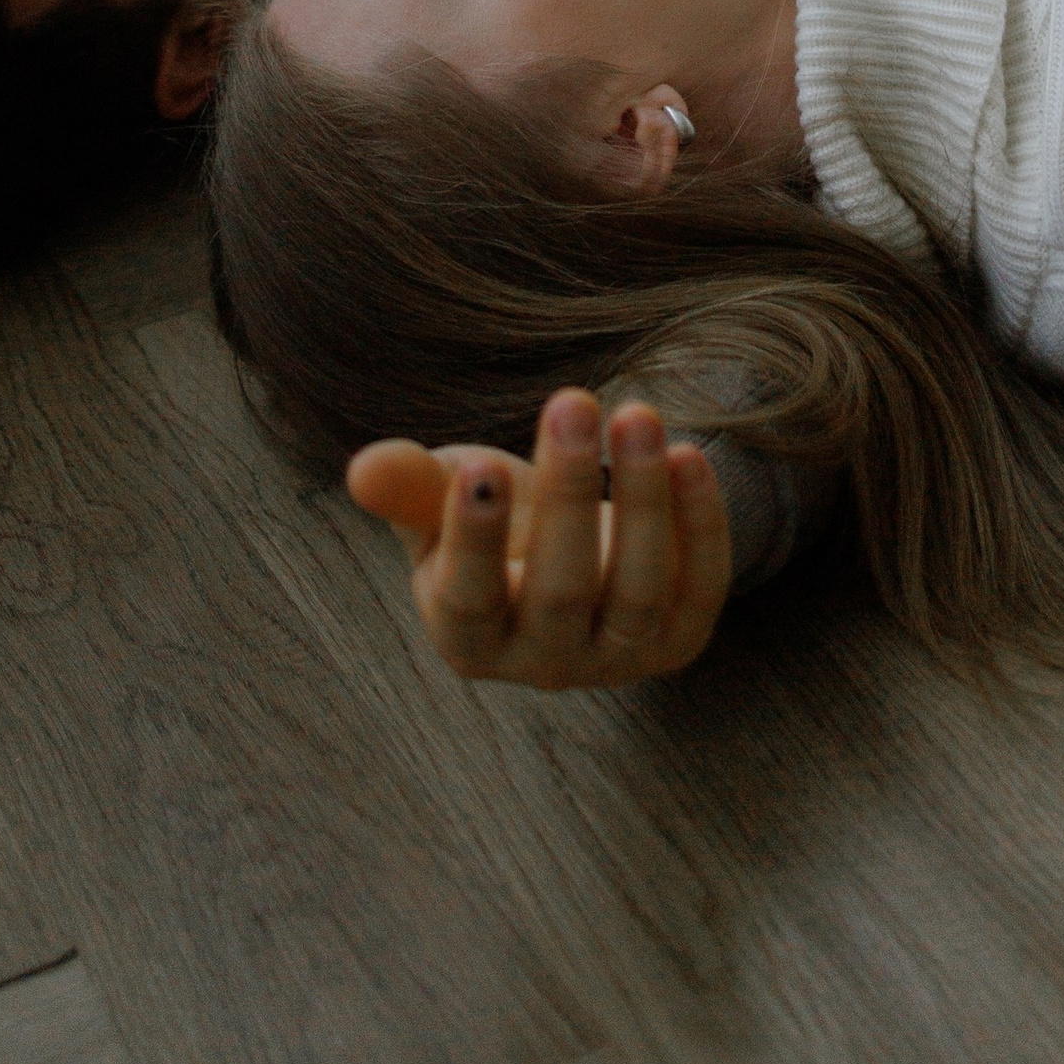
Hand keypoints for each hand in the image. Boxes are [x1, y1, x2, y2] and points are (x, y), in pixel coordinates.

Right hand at [347, 388, 731, 688]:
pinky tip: (689, 454)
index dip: (474, 538)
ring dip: (644, 502)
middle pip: (561, 591)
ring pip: (636, 594)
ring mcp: (616, 658)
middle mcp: (542, 663)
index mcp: (467, 636)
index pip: (470, 597)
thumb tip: (362, 468)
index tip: (480, 467)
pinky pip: (698, 587)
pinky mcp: (679, 639)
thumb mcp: (447, 499)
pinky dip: (701, 524)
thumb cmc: (499, 519)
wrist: (575, 553)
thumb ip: (411, 487)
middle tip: (572, 400)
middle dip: (570, 493)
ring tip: (636, 414)